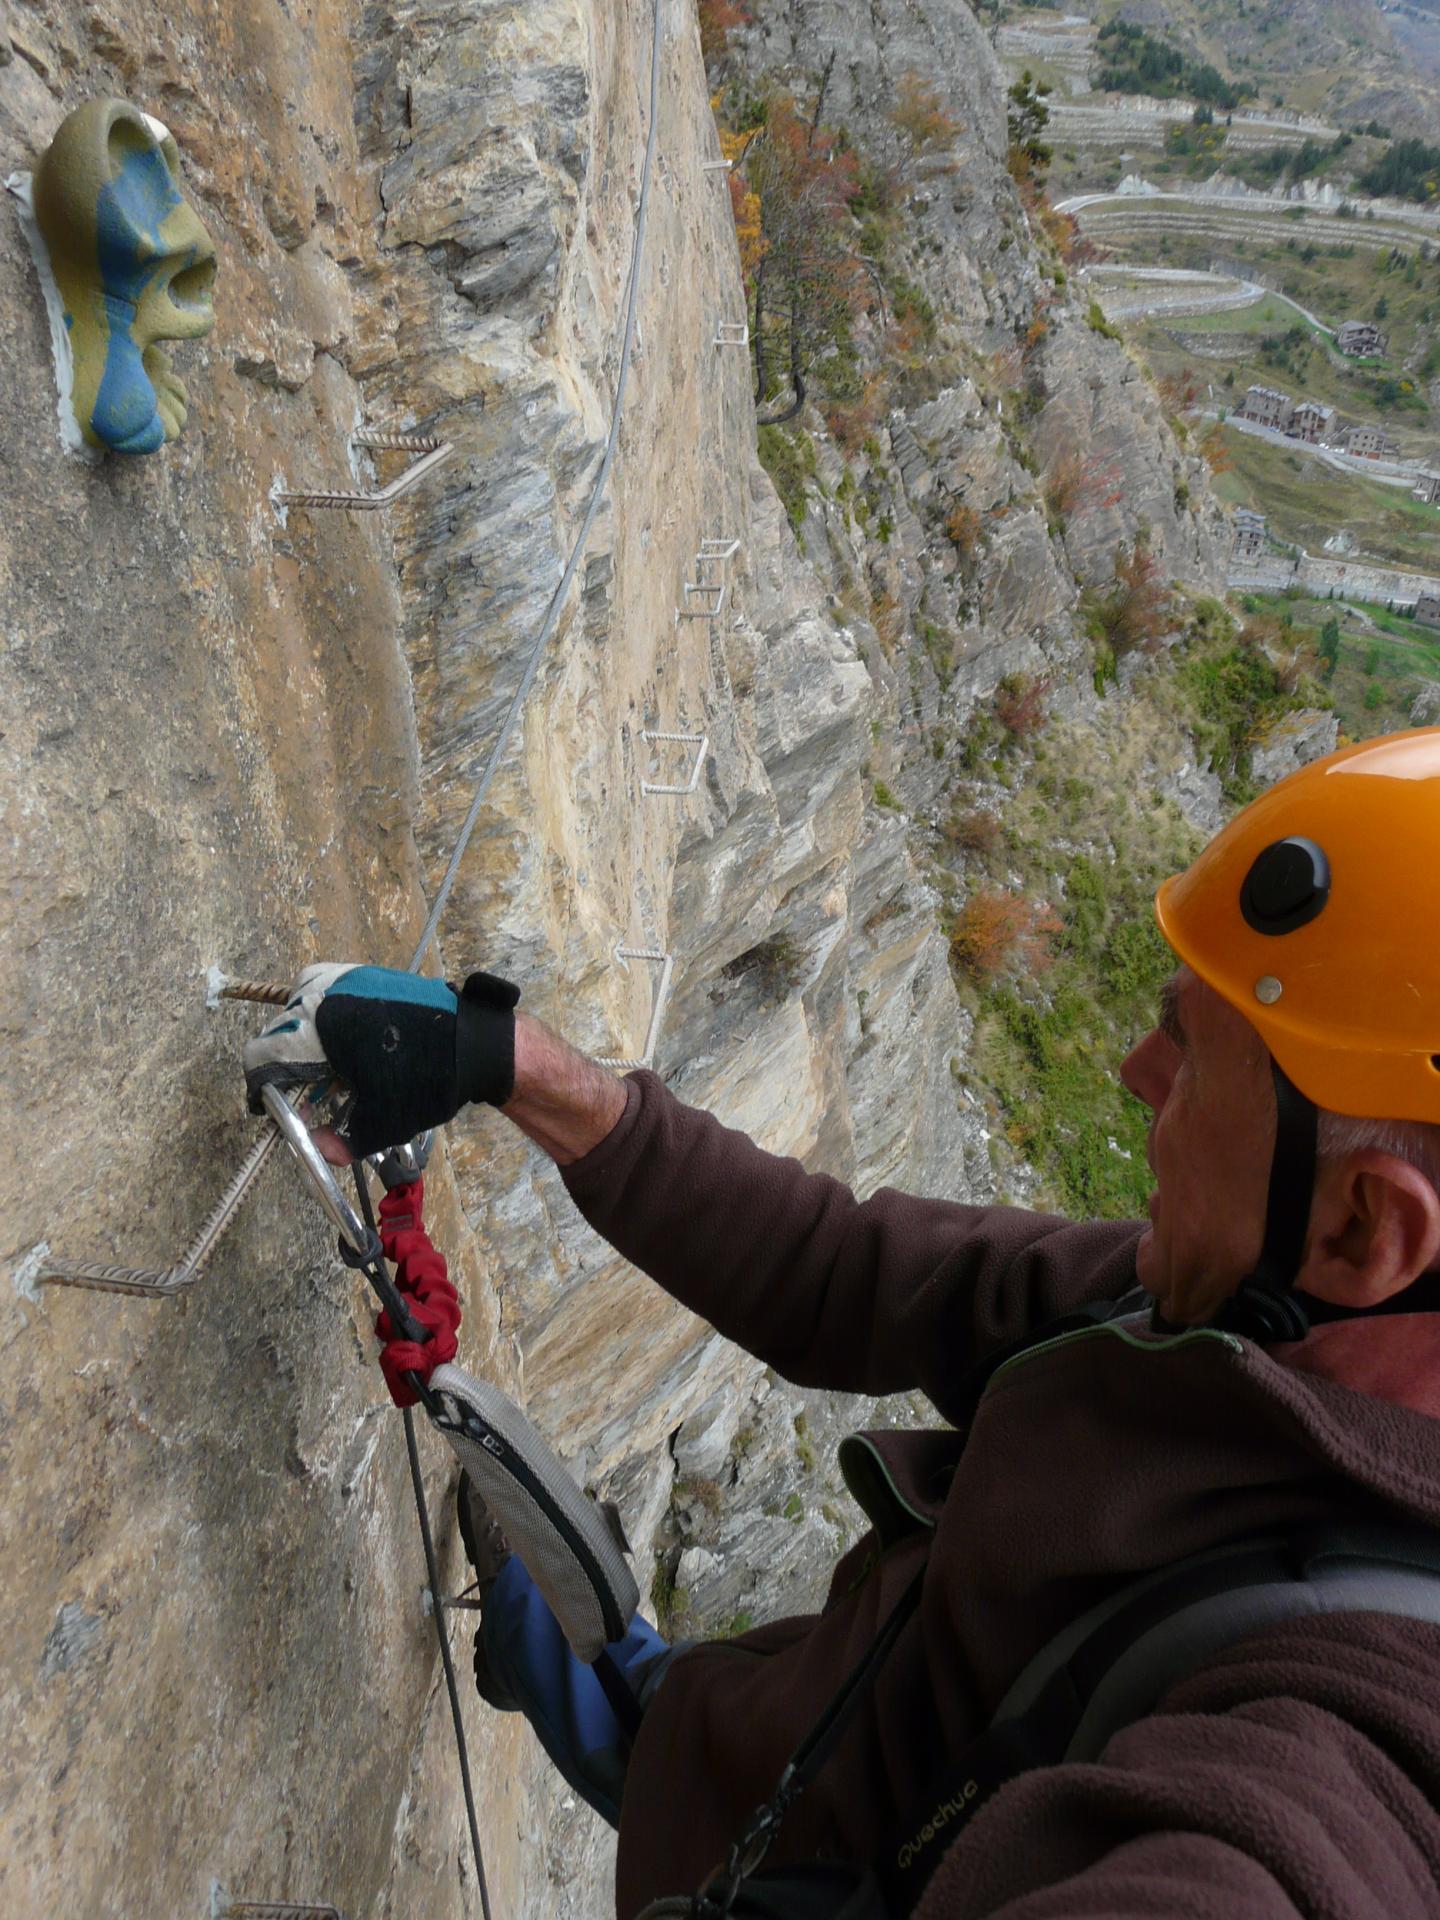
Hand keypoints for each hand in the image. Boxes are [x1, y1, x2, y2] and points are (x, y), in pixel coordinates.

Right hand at [242, 962, 519, 1158]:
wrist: (476, 1042)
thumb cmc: (427, 1081)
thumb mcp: (383, 1122)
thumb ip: (343, 1142)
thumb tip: (319, 1149)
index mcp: (318, 1029)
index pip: (262, 1057)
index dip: (261, 1088)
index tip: (269, 1108)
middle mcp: (324, 995)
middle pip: (279, 1033)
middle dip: (286, 1067)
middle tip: (305, 1096)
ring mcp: (345, 978)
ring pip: (299, 1008)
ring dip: (303, 1040)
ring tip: (327, 1070)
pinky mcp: (365, 973)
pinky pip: (326, 992)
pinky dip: (325, 1019)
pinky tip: (347, 1045)